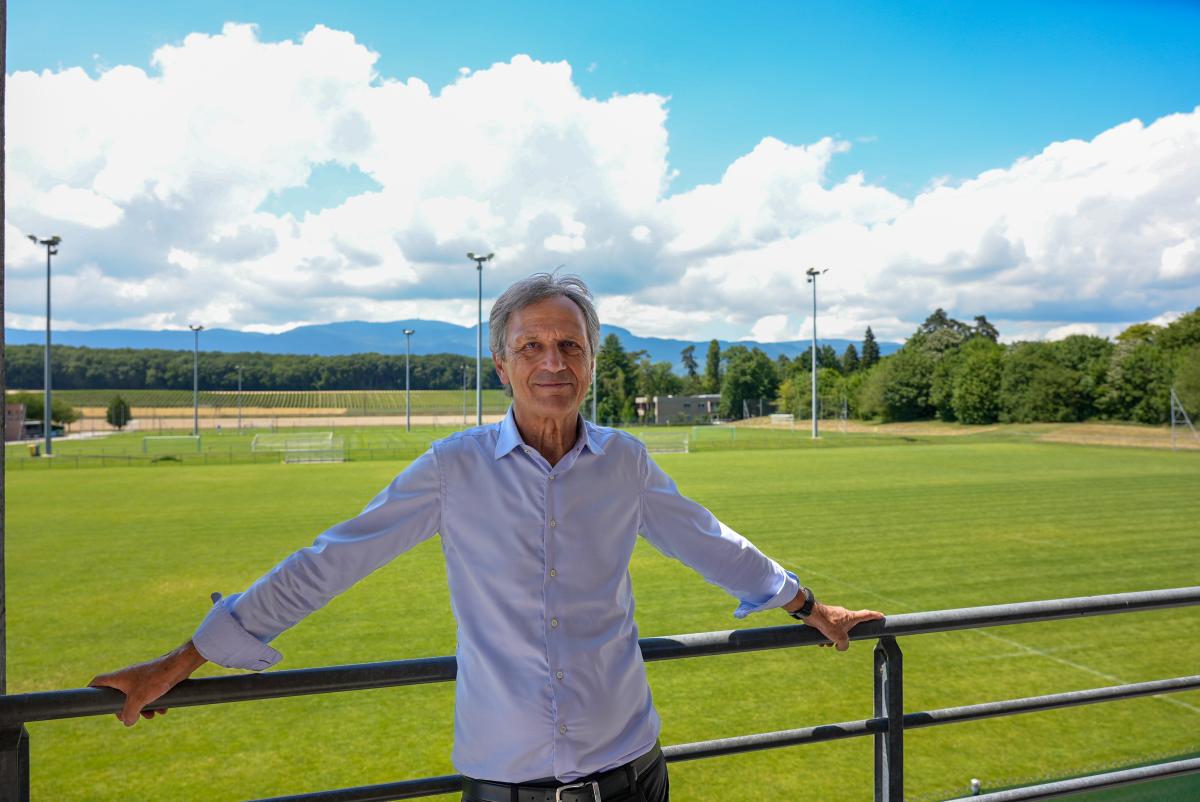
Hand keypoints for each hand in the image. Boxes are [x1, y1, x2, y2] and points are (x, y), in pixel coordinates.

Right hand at [89, 641, 206, 725]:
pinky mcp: (155, 680)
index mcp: (119, 678)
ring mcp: (143, 678)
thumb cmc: (156, 679)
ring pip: (137, 698)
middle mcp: (129, 677)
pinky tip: (164, 709)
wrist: (180, 665)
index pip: (98, 682)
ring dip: (144, 709)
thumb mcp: (138, 700)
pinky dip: (155, 703)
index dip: (91, 690)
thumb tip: (127, 722)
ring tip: (152, 715)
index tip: (89, 701)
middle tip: (130, 717)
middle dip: (125, 709)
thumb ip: (129, 713)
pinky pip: (150, 695)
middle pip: (119, 696)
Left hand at [803, 603, 884, 650]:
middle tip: (838, 643)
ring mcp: (835, 615)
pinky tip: (819, 640)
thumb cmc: (827, 623)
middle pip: (850, 627)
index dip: (875, 616)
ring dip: (832, 639)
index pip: (867, 615)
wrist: (811, 614)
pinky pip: (829, 629)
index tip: (882, 616)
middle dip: (844, 638)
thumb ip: (844, 645)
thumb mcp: (840, 638)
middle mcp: (844, 614)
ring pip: (837, 630)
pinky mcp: (826, 617)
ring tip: (826, 643)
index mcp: (851, 617)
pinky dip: (825, 636)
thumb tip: (840, 647)